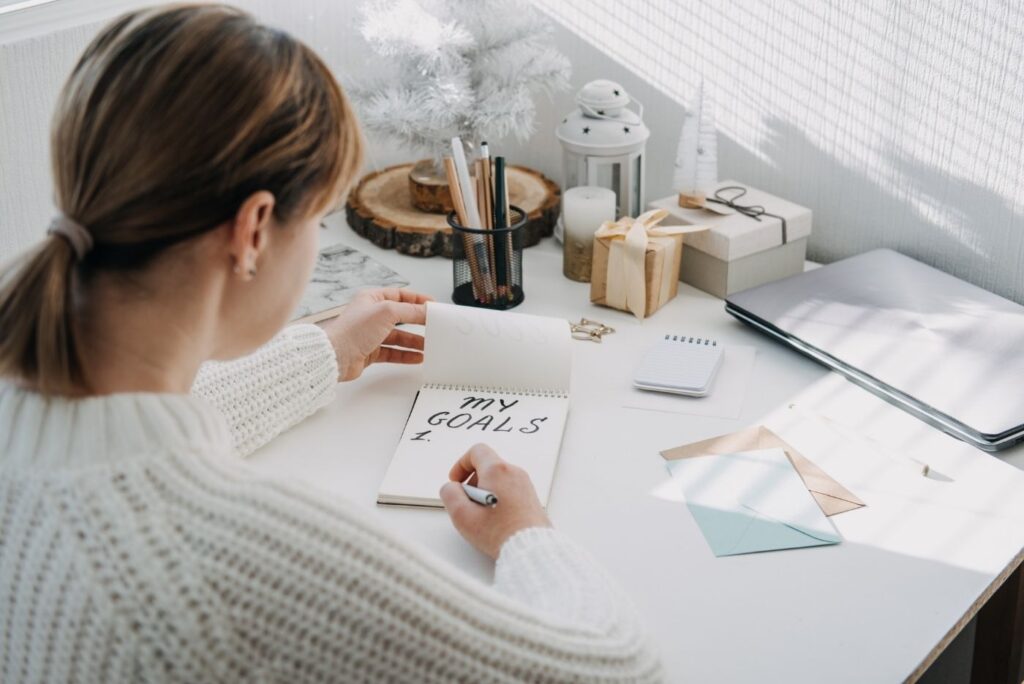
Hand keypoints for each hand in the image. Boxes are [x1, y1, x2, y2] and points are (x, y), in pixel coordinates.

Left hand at [316, 288, 431, 381]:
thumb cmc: (352, 330)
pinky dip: (406, 354)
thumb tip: (428, 310)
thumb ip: (411, 311)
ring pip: (398, 336)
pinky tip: (417, 357)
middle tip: (434, 326)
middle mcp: (371, 315)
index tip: (432, 305)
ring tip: (429, 345)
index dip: (417, 300)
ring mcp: (370, 334)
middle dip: (418, 323)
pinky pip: (393, 352)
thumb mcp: (387, 312)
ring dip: (414, 341)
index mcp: (372, 299)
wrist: (334, 356)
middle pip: (401, 317)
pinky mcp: (370, 351)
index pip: (400, 295)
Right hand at [439, 443, 550, 559]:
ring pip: (498, 478)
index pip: (476, 451)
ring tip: (481, 514)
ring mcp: (525, 484)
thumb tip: (451, 488)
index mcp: (497, 471)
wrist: (530, 548)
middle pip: (487, 465)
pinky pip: (509, 489)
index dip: (461, 464)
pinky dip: (498, 497)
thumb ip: (450, 494)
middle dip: (472, 480)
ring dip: (485, 490)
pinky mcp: (531, 497)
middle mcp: (514, 473)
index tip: (456, 481)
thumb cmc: (500, 533)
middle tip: (467, 502)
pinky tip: (494, 519)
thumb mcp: (462, 515)